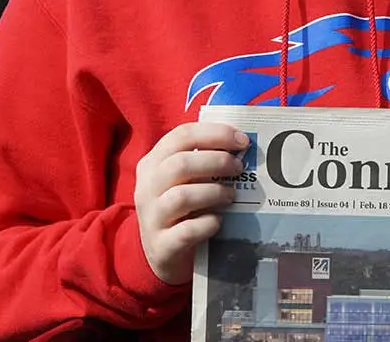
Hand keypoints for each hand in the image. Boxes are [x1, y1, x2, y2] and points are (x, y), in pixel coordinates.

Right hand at [134, 122, 247, 284]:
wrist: (164, 255)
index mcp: (153, 163)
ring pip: (182, 197)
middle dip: (217, 161)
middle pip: (180, 163)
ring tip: (232, 195)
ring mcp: (151, 218)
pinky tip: (219, 221)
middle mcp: (147, 188)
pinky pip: (187, 231)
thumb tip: (242, 145)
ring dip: (214, 192)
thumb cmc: (182, 208)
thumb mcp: (185, 179)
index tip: (242, 140)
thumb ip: (203, 161)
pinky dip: (208, 223)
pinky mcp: (161, 247)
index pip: (182, 136)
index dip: (215, 133)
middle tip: (239, 167)